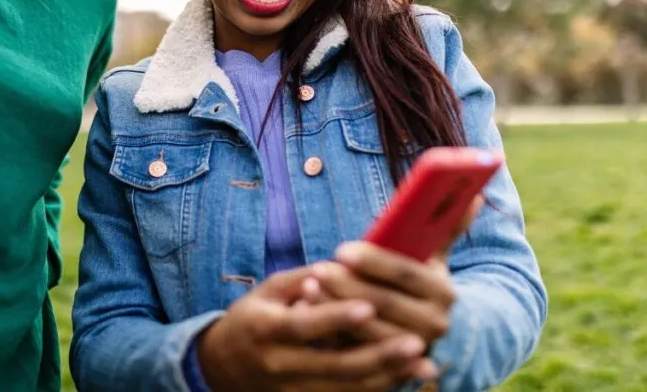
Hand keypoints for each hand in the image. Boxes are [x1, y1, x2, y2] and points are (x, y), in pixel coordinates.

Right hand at [196, 266, 427, 391]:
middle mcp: (279, 364)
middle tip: (417, 341)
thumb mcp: (268, 291)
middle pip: (334, 365)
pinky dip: (378, 389)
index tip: (369, 307)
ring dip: (388, 377)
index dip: (336, 318)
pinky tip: (405, 379)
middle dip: (379, 355)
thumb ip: (304, 279)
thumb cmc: (253, 318)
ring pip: (347, 389)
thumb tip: (341, 267)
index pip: (305, 325)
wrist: (223, 367)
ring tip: (423, 364)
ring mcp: (293, 390)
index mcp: (266, 328)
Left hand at [311, 197, 482, 344]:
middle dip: (347, 284)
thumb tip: (476, 193)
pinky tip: (310, 314)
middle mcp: (434, 324)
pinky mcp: (389, 370)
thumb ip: (447, 226)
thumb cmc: (422, 284)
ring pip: (367, 329)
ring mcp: (411, 350)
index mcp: (443, 291)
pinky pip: (356, 352)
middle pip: (384, 303)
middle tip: (318, 269)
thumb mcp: (433, 259)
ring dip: (334, 308)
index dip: (373, 261)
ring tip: (308, 288)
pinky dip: (331, 333)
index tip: (342, 249)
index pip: (406, 273)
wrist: (438, 336)